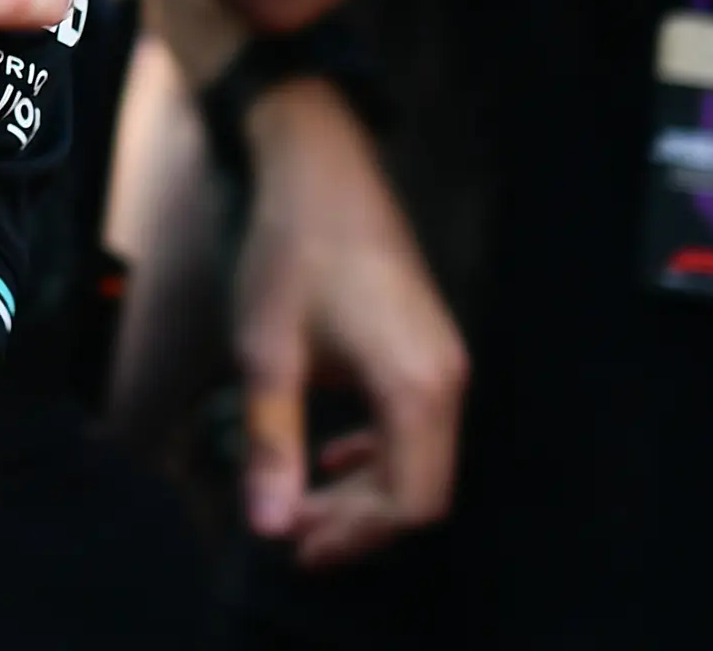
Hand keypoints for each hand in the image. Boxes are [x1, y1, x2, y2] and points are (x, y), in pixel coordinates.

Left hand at [233, 77, 465, 568]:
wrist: (318, 167)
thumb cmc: (291, 251)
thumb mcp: (266, 351)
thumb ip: (272, 442)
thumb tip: (269, 524)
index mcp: (417, 388)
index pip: (410, 502)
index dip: (355, 535)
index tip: (294, 545)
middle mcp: (446, 380)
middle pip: (420, 488)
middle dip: (357, 520)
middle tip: (292, 534)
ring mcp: (443, 360)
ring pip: (418, 458)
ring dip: (364, 489)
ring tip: (303, 504)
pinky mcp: (427, 344)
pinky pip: (415, 423)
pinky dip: (375, 451)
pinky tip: (332, 452)